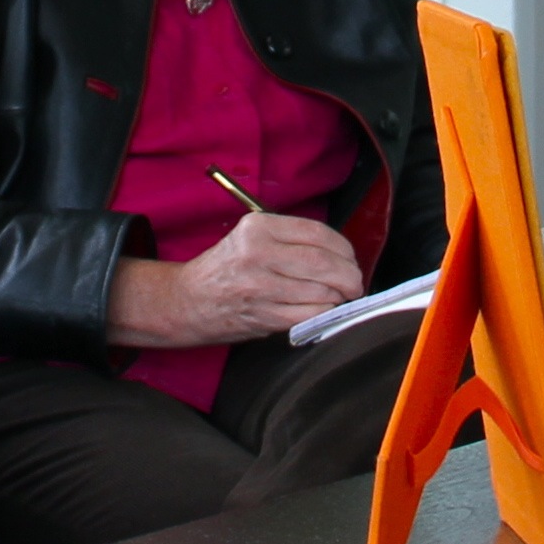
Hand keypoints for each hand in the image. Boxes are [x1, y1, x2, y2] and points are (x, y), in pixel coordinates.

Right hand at [106, 212, 364, 351]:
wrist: (188, 301)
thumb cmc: (226, 268)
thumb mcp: (251, 237)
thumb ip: (291, 240)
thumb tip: (340, 254)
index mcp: (259, 228)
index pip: (318, 233)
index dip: (344, 248)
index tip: (350, 258)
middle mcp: (259, 254)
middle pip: (324, 264)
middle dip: (350, 276)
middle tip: (355, 283)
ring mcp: (261, 287)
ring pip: (321, 292)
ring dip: (339, 297)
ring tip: (339, 297)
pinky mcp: (264, 315)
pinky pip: (310, 315)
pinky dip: (325, 314)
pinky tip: (324, 310)